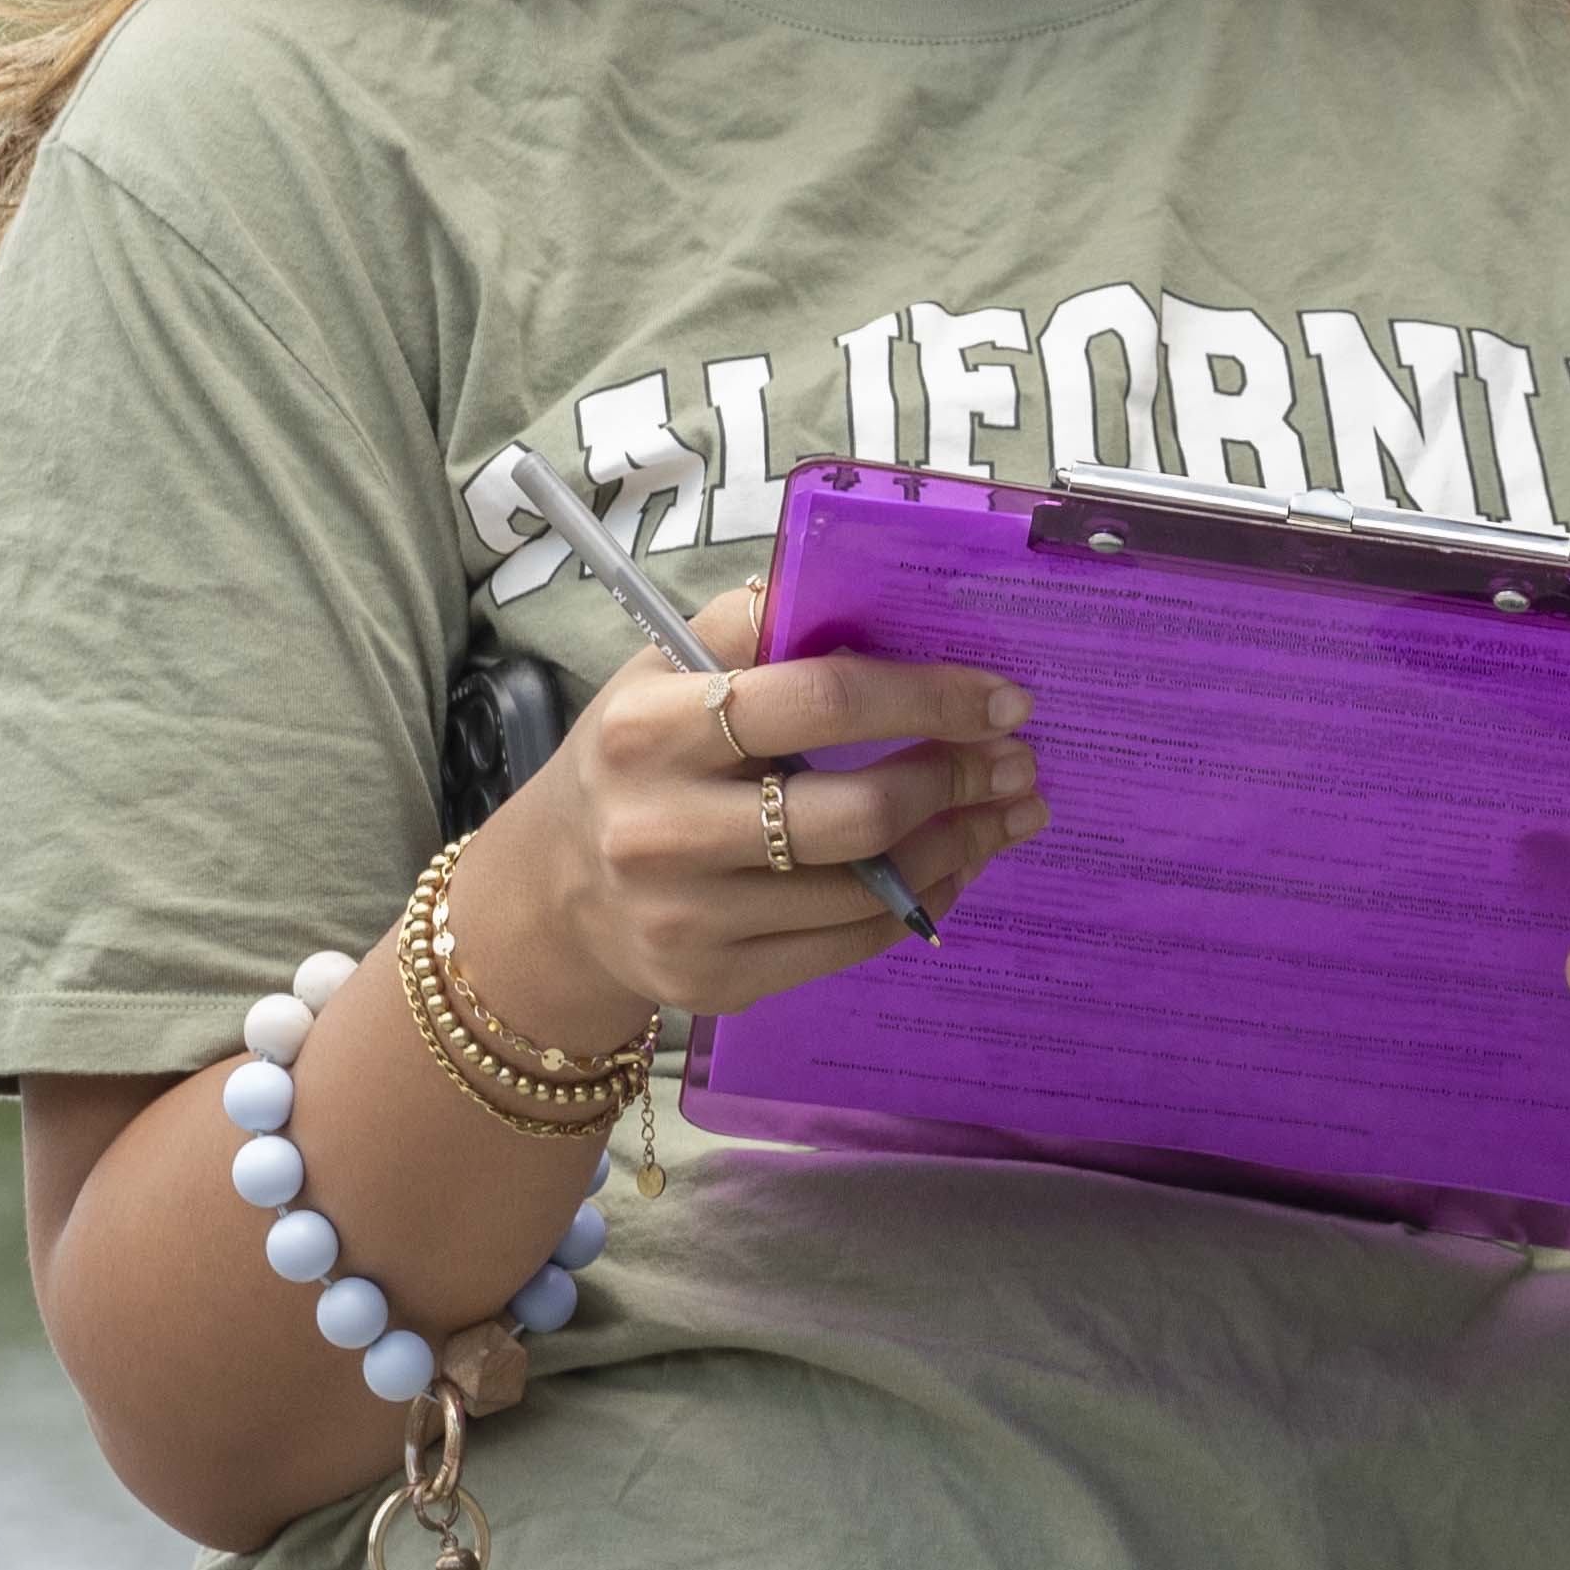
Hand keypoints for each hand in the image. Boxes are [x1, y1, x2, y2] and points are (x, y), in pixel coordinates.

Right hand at [447, 581, 1047, 1045]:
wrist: (551, 895)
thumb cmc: (636, 759)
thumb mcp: (663, 671)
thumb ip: (752, 626)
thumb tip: (865, 586)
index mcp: (651, 728)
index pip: (819, 700)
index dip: (925, 697)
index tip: (1001, 697)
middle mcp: (661, 829)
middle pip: (855, 812)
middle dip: (956, 780)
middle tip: (1017, 761)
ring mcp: (687, 917)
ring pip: (866, 888)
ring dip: (960, 845)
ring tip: (1008, 811)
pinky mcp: (715, 982)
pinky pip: (849, 944)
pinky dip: (920, 901)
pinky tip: (955, 866)